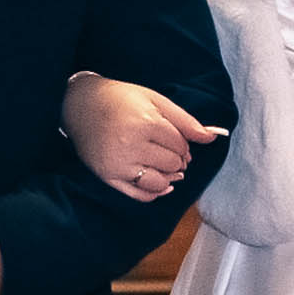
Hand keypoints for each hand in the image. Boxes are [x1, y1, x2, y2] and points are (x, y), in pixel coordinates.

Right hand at [61, 74, 225, 202]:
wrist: (80, 104)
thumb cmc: (121, 99)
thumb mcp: (154, 100)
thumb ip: (185, 120)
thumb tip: (212, 137)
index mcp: (145, 123)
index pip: (180, 145)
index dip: (183, 143)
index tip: (175, 138)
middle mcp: (131, 145)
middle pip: (172, 164)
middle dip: (176, 158)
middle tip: (167, 149)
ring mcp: (118, 164)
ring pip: (160, 182)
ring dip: (168, 176)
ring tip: (163, 164)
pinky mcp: (108, 177)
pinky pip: (140, 195)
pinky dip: (155, 192)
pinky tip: (160, 183)